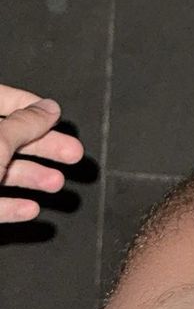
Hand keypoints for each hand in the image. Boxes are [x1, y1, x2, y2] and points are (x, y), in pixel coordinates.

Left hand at [0, 87, 83, 222]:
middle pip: (8, 137)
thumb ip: (26, 124)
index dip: (31, 105)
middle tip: (72, 152)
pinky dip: (12, 206)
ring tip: (57, 183)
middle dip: (43, 146)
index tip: (56, 115)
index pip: (1, 99)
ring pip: (1, 170)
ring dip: (33, 177)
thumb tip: (49, 108)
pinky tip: (31, 208)